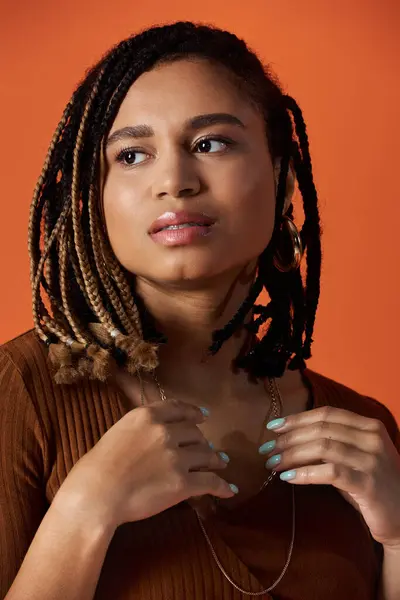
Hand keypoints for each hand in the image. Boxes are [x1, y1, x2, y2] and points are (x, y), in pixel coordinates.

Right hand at [58, 399, 234, 528]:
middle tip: (208, 448)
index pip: (178, 408)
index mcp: (147, 416)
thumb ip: (139, 430)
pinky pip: (209, 482)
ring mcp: (177, 457)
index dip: (194, 411)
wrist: (96, 494)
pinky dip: (222, 486)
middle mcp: (165, 432)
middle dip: (202, 441)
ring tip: (222, 463)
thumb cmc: (97, 466)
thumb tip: (152, 437)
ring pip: (206, 455)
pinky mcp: (183, 483)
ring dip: (216, 460)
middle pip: (194, 433)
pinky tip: (230, 489)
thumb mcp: (118, 432)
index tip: (203, 415)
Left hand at [261, 406, 399, 546]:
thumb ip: (332, 442)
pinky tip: (288, 478)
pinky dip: (305, 473)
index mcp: (369, 426)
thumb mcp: (355, 457)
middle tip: (267, 449)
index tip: (273, 426)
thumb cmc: (372, 486)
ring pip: (322, 447)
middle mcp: (372, 438)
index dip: (297, 418)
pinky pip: (329, 472)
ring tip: (273, 464)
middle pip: (321, 429)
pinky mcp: (367, 484)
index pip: (327, 414)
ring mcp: (372, 460)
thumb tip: (289, 436)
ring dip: (292, 455)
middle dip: (289, 438)